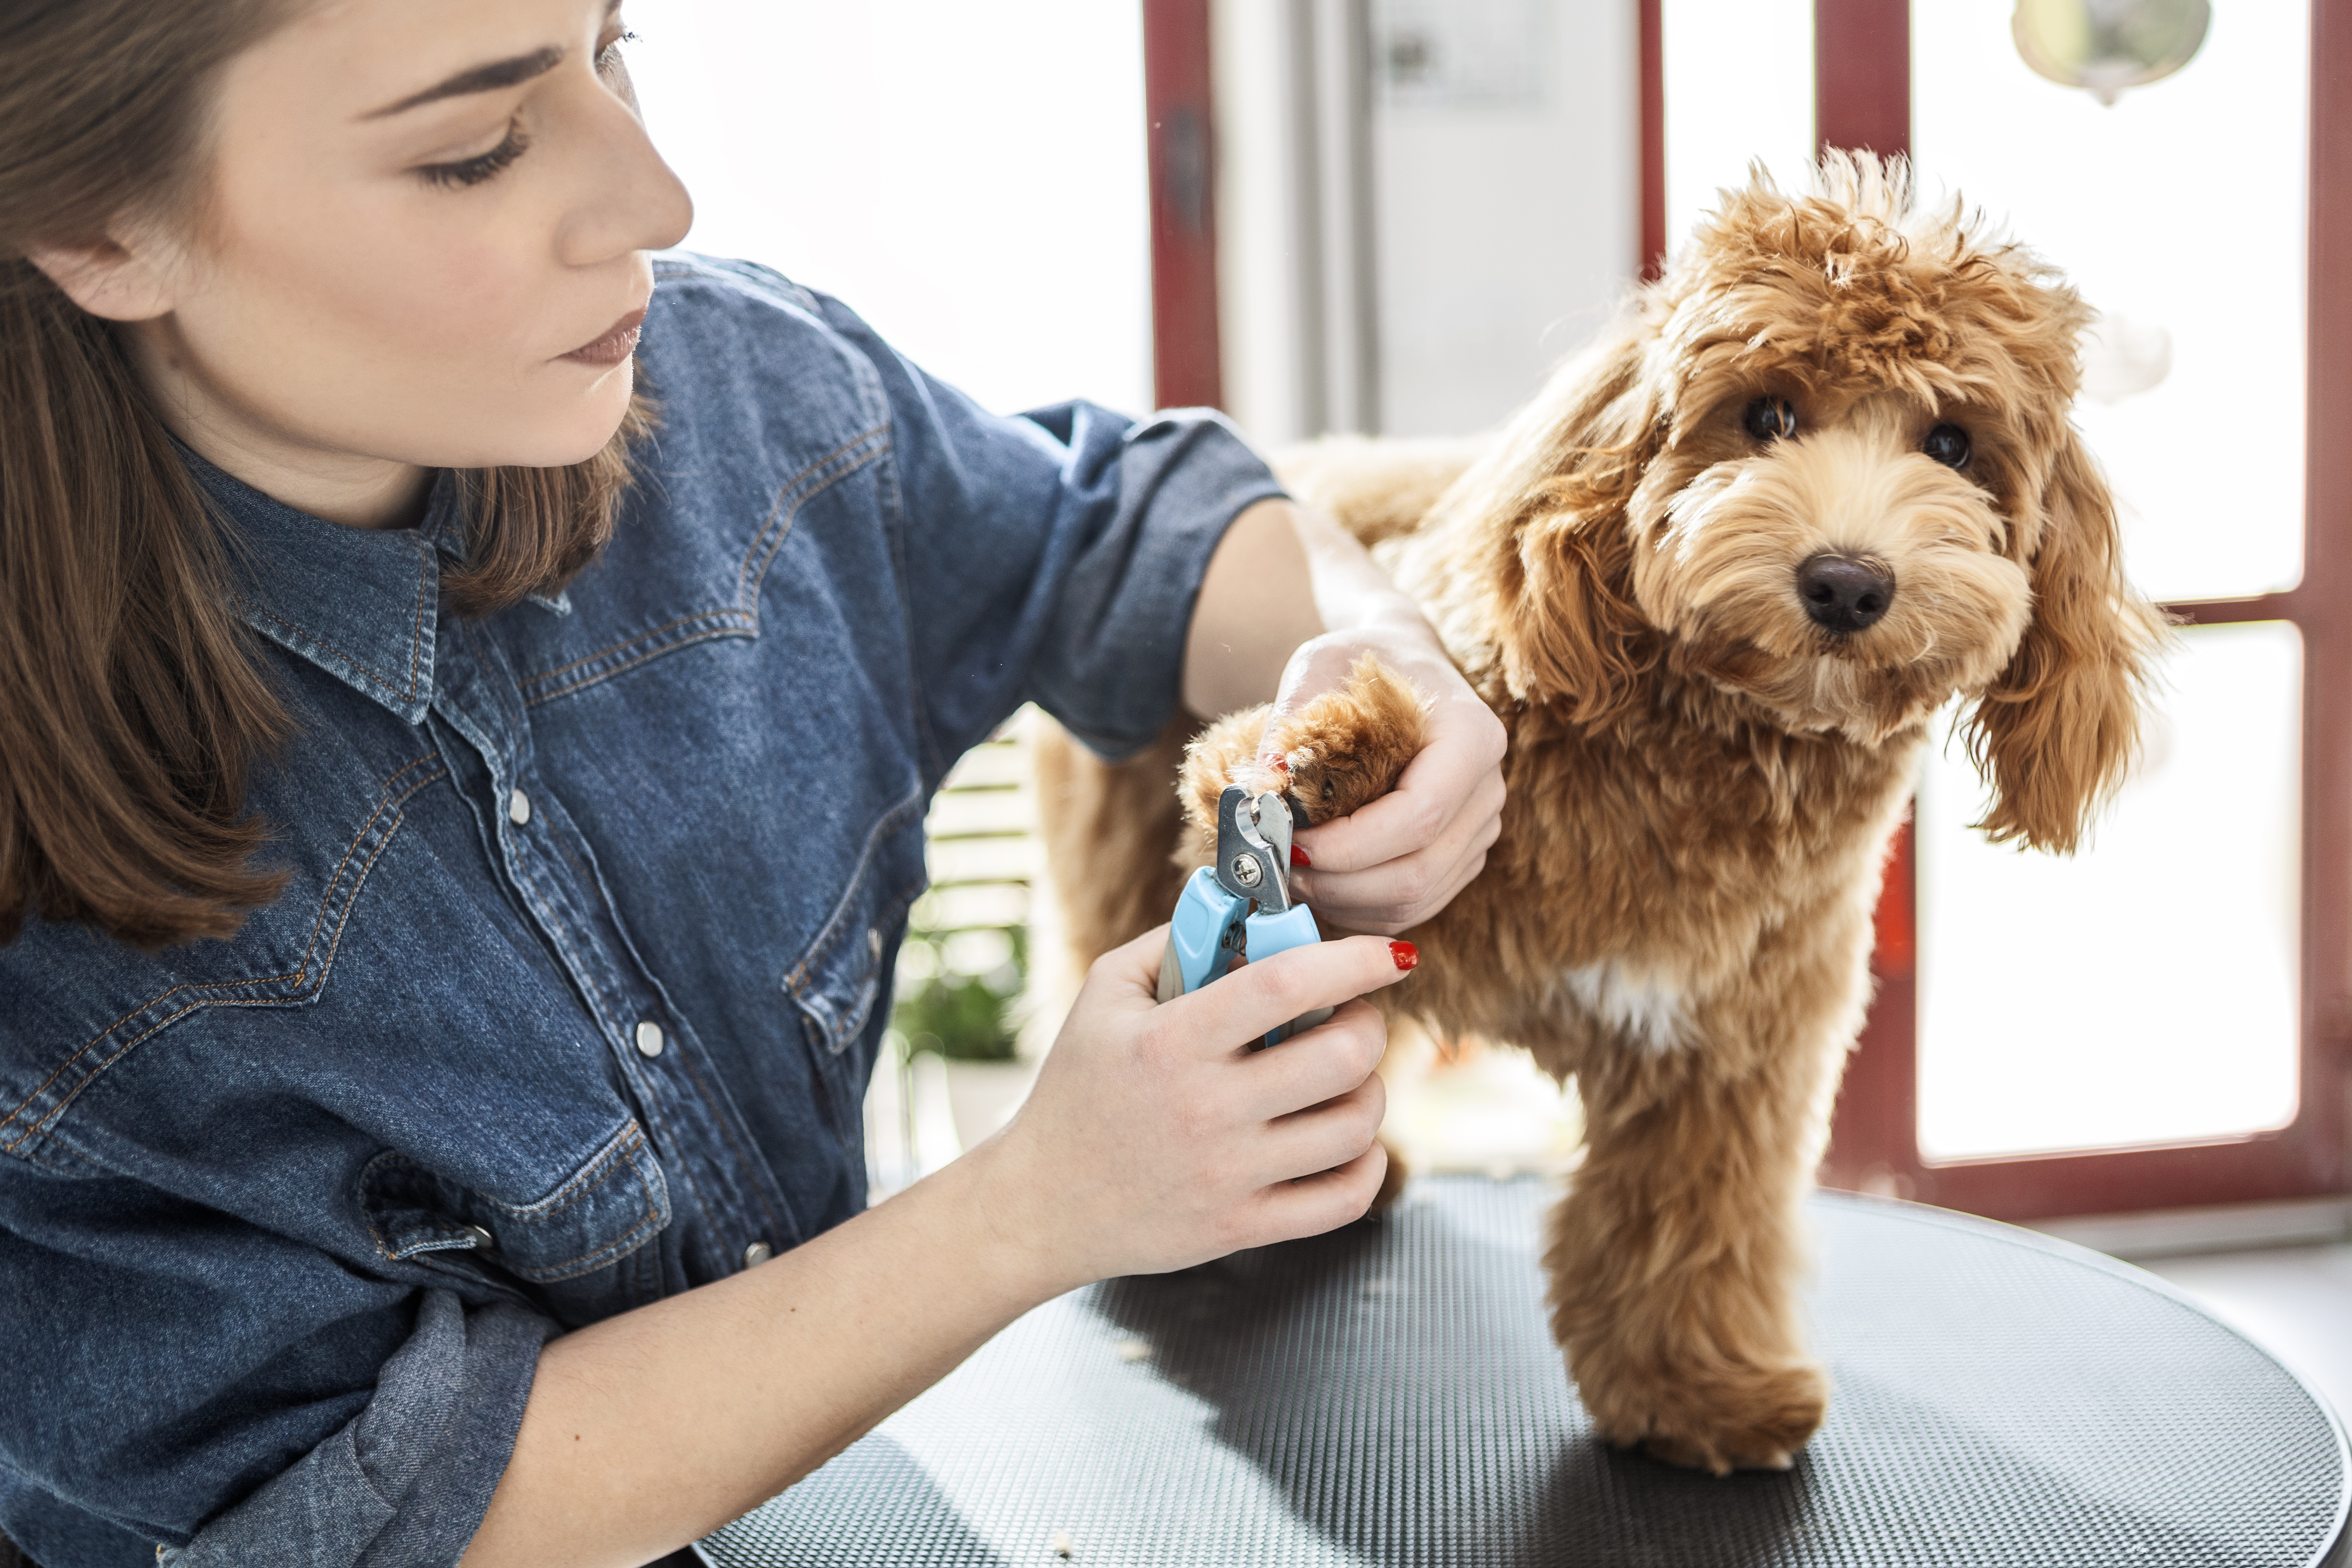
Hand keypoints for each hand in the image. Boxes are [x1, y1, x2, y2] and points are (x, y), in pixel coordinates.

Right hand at [968, 925, 1417, 1291]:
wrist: (1042, 1202)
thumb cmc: (1078, 1085)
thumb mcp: (1104, 994)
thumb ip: (1177, 941)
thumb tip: (1257, 912)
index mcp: (1171, 1042)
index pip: (1286, 985)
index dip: (1354, 961)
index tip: (1392, 953)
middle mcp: (1204, 1109)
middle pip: (1340, 1057)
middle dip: (1368, 1024)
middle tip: (1353, 1017)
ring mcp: (1227, 1175)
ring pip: (1354, 1127)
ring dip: (1370, 1089)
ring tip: (1346, 1076)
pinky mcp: (1241, 1227)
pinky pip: (1344, 1199)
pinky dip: (1367, 1164)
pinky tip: (1347, 1138)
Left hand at [1273, 629, 1506, 934]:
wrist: (1403, 665)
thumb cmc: (1362, 663)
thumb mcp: (1320, 666)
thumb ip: (1291, 721)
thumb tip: (1262, 787)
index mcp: (1472, 736)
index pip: (1419, 814)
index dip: (1350, 845)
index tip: (1289, 840)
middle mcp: (1488, 790)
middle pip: (1418, 870)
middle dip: (1339, 883)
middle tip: (1277, 869)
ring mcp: (1480, 829)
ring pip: (1416, 899)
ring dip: (1345, 903)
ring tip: (1290, 877)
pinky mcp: (1461, 857)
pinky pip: (1414, 906)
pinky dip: (1361, 909)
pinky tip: (1319, 884)